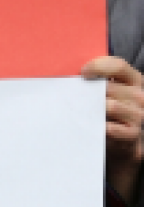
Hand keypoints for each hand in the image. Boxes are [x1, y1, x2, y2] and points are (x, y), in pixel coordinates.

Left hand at [82, 56, 143, 202]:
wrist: (122, 140)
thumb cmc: (110, 108)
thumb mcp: (109, 89)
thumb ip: (98, 78)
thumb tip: (70, 70)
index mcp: (134, 79)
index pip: (118, 66)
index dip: (98, 66)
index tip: (82, 72)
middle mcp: (139, 96)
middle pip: (109, 87)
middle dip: (89, 92)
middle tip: (75, 97)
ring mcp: (138, 115)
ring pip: (110, 106)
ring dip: (91, 109)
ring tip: (80, 112)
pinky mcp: (133, 134)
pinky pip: (110, 128)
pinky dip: (97, 127)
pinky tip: (89, 126)